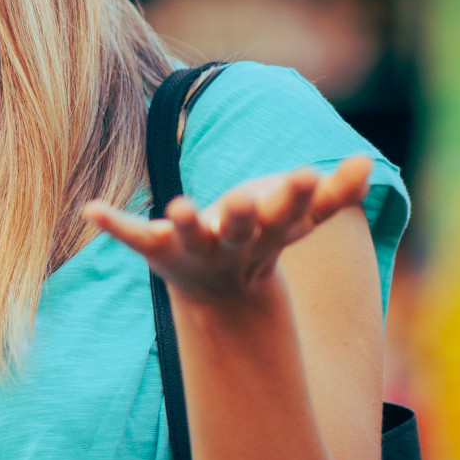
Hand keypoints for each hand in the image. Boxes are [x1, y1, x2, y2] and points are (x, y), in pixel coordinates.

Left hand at [84, 157, 372, 307]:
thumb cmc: (263, 240)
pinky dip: (113, 224)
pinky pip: (134, 237)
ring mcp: (194, 248)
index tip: (305, 173)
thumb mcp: (298, 221)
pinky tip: (90, 210)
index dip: (297, 195)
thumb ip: (333, 196)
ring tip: (177, 207)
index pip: (289, 214)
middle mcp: (233, 243)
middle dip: (242, 214)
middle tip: (242, 198)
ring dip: (185, 223)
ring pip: (191, 237)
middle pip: (241, 228)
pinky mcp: (158, 249)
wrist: (222, 295)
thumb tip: (369, 164)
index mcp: (269, 232)